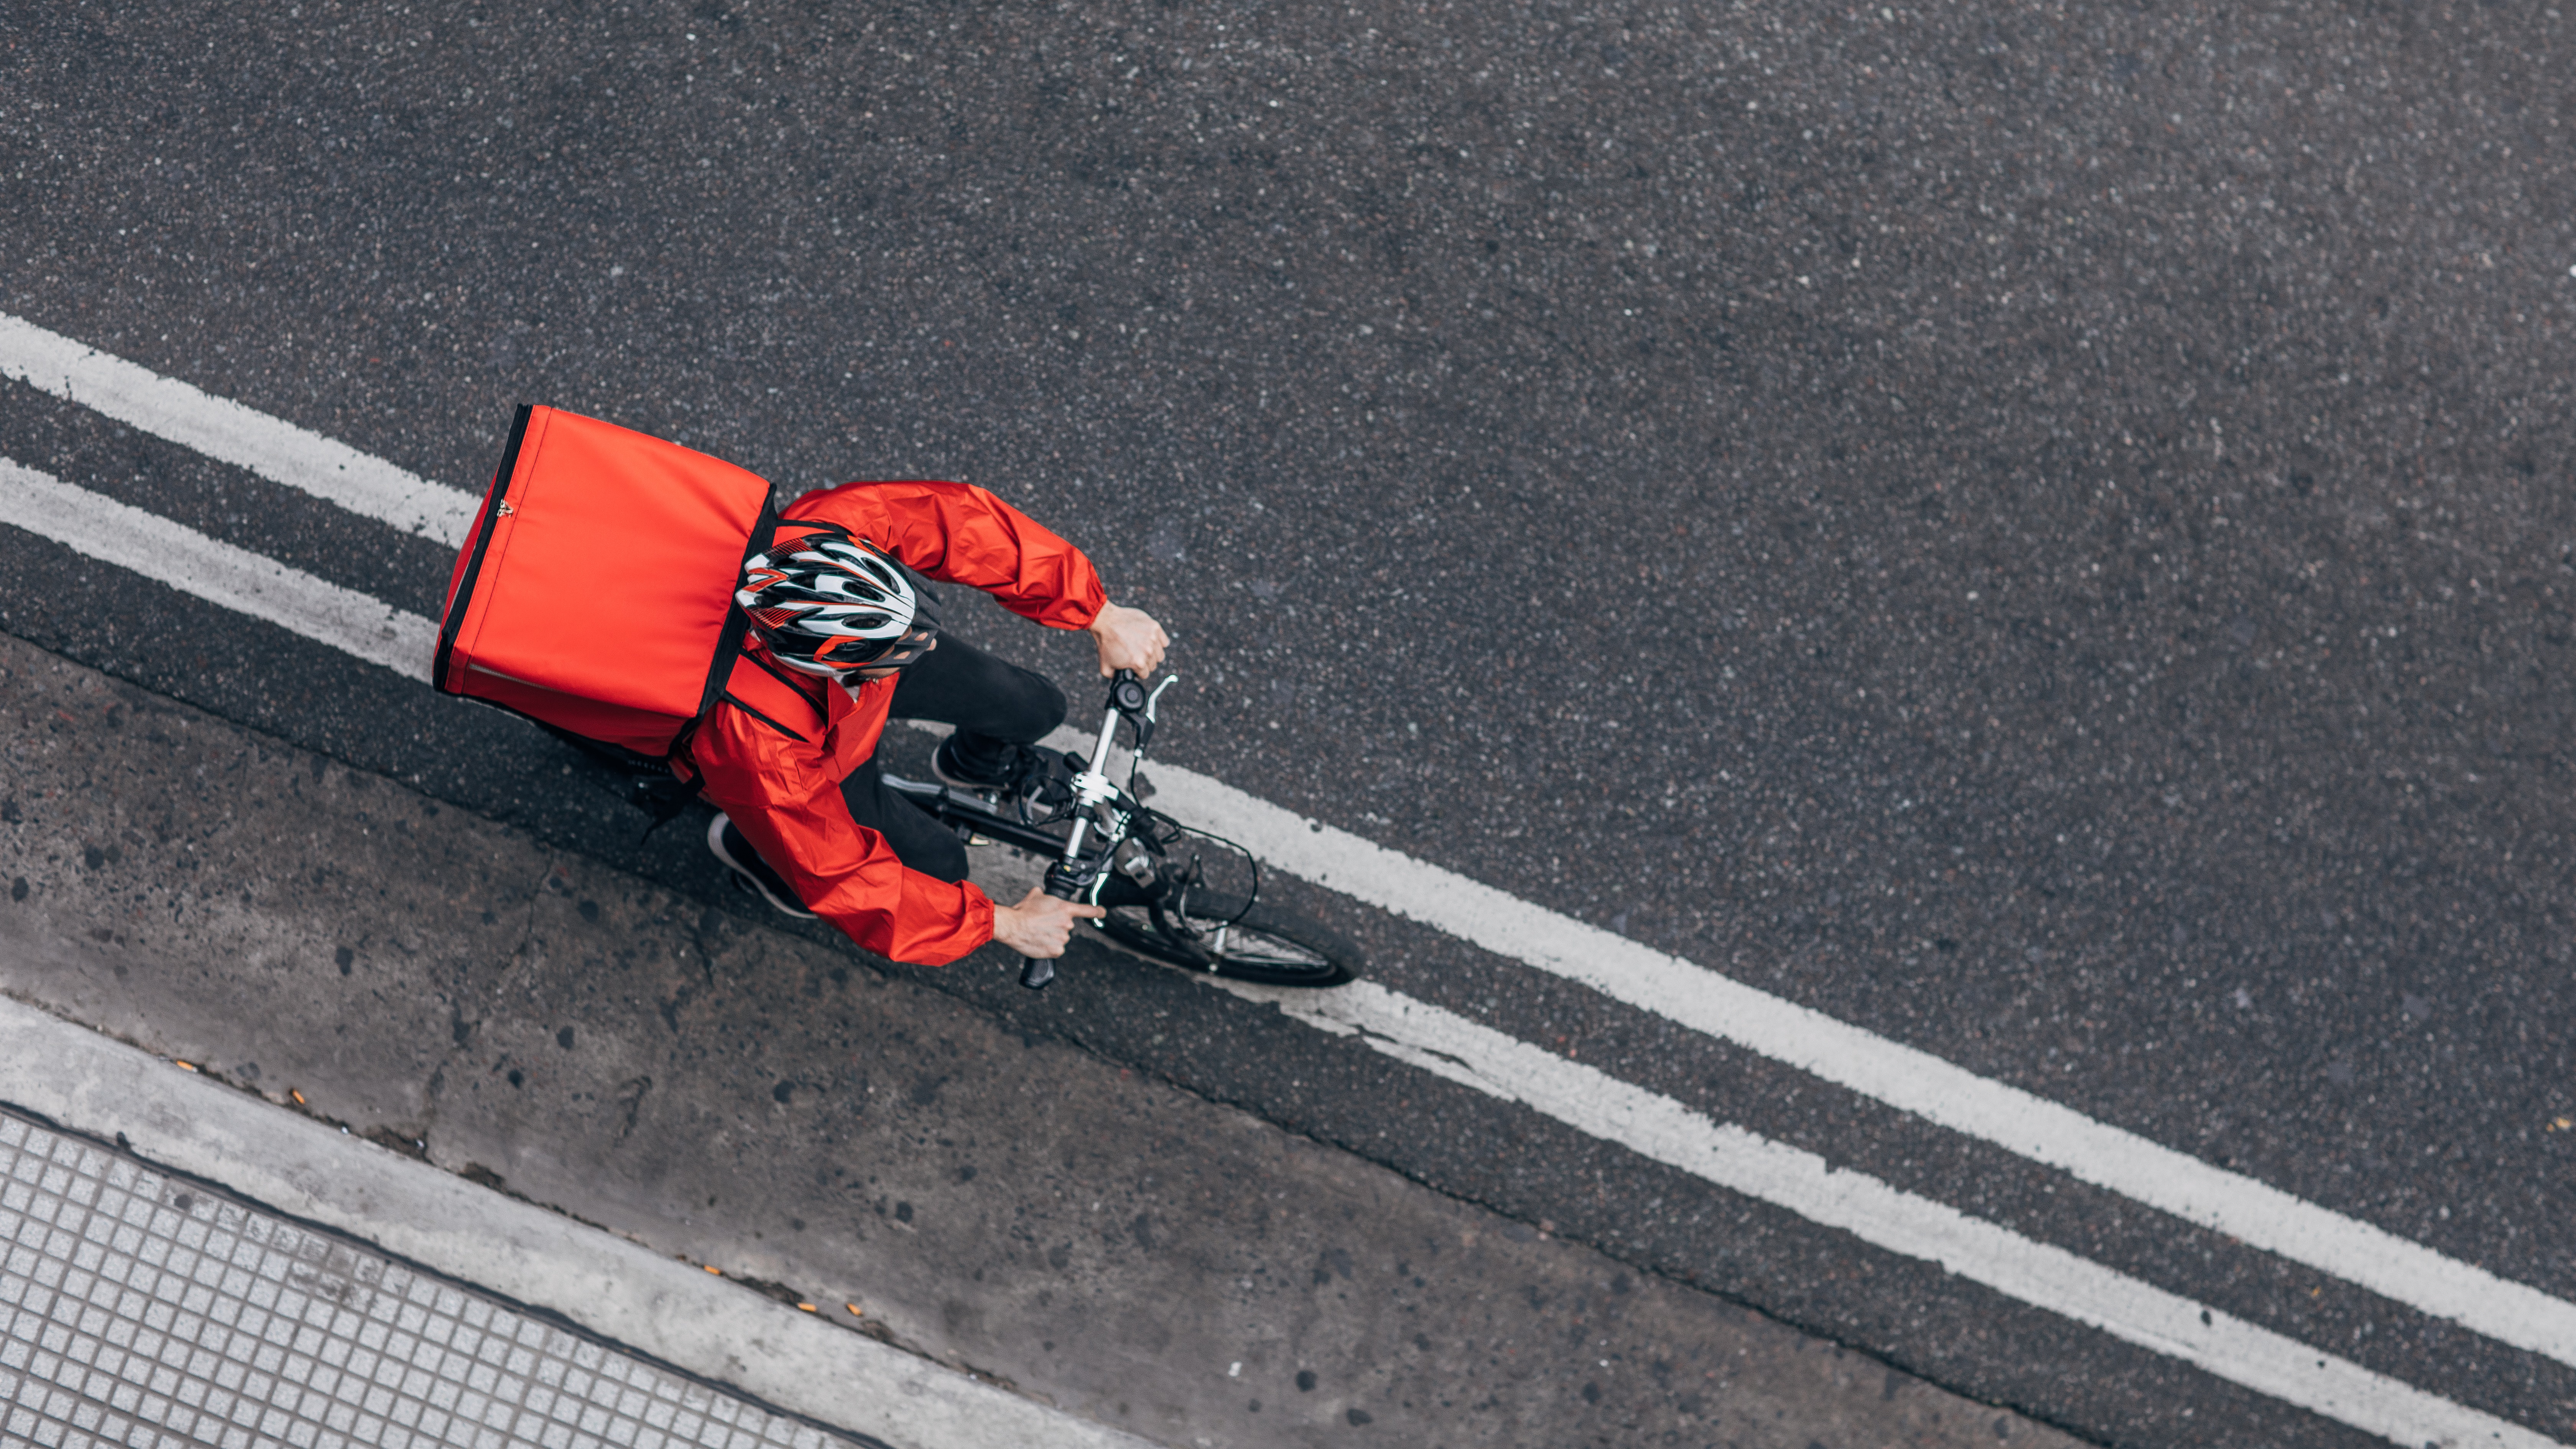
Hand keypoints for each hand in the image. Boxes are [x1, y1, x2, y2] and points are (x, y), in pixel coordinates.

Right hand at [990, 887, 1105, 957]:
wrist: (1013, 926)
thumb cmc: (1023, 911)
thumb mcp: (1035, 895)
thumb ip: (1043, 893)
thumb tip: (1041, 892)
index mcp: (1065, 909)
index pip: (1088, 910)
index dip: (1097, 911)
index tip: (1103, 912)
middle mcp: (1067, 924)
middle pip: (1066, 926)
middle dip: (1056, 925)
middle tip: (1042, 923)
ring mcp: (1063, 938)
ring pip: (1061, 938)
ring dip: (1052, 937)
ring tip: (1038, 932)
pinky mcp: (1056, 951)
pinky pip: (1056, 950)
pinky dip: (1049, 947)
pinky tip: (1040, 942)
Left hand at [1088, 602, 1169, 677]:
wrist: (1106, 622)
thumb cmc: (1106, 643)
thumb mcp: (1105, 667)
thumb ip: (1115, 678)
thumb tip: (1121, 681)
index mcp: (1139, 663)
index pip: (1145, 674)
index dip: (1138, 672)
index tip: (1133, 666)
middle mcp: (1148, 651)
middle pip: (1153, 665)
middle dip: (1145, 663)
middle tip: (1136, 656)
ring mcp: (1153, 638)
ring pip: (1160, 654)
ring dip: (1152, 654)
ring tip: (1142, 649)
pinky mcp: (1155, 627)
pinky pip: (1164, 641)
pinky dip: (1159, 642)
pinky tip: (1150, 641)